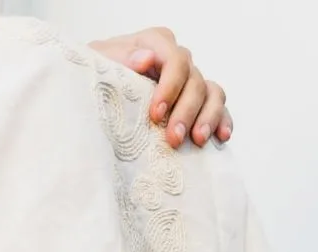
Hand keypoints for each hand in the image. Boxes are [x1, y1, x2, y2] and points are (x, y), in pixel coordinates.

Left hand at [88, 28, 230, 148]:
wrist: (94, 92)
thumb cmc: (97, 77)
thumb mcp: (98, 64)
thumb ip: (119, 58)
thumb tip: (145, 59)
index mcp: (155, 44)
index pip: (175, 61)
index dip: (170, 87)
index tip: (155, 115)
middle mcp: (177, 60)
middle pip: (195, 80)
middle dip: (186, 111)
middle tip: (174, 139)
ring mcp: (188, 80)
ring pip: (212, 92)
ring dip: (208, 117)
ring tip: (198, 140)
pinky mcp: (196, 100)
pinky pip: (217, 106)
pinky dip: (222, 120)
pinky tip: (221, 137)